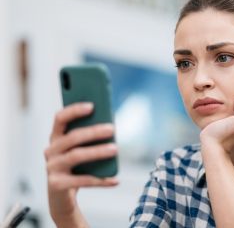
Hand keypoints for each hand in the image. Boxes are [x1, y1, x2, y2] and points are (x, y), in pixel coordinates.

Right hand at [44, 103, 118, 226]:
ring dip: (97, 152)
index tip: (92, 106)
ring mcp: (52, 168)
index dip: (74, 110)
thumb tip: (110, 126)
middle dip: (93, 132)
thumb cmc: (76, 167)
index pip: (60, 119)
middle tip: (112, 129)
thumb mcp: (80, 150)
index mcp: (56, 138)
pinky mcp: (57, 185)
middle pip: (72, 137)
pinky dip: (101, 180)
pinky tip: (115, 179)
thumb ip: (90, 137)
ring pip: (76, 156)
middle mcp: (51, 151)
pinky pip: (82, 181)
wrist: (62, 196)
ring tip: (115, 149)